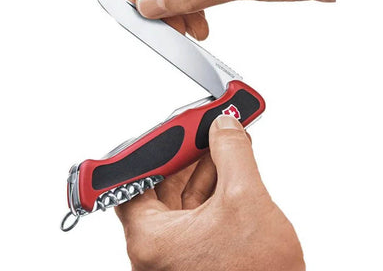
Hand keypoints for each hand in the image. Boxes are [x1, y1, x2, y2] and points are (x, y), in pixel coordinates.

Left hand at [116, 116, 304, 270]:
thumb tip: (225, 127)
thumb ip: (233, 155)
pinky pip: (197, 211)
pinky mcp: (198, 254)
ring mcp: (179, 252)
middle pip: (161, 186)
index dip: (154, 150)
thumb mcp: (246, 201)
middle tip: (200, 131)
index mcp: (153, 240)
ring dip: (201, 168)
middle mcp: (159, 248)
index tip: (172, 131)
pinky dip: (211, 188)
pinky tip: (228, 168)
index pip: (135, 181)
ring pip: (182, 198)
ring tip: (219, 143)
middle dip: (184, 155)